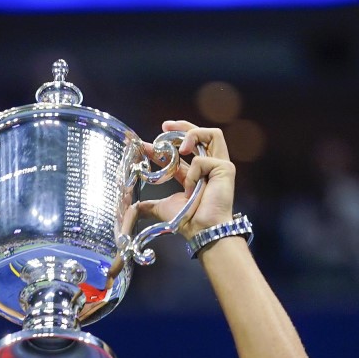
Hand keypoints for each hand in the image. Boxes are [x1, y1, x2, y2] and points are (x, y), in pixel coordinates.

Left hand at [135, 120, 237, 239]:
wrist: (201, 230)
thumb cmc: (187, 221)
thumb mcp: (162, 208)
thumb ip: (149, 205)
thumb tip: (133, 208)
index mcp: (195, 174)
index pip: (178, 154)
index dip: (162, 146)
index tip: (145, 145)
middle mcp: (209, 167)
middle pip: (201, 135)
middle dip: (182, 126)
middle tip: (164, 127)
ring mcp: (219, 166)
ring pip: (212, 134)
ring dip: (192, 135)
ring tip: (180, 148)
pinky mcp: (226, 168)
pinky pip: (203, 160)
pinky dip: (193, 172)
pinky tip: (192, 187)